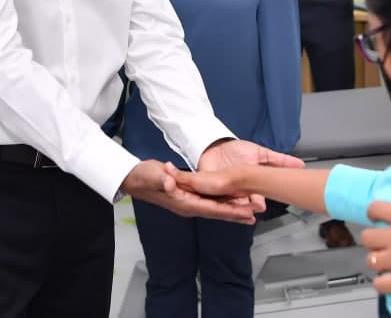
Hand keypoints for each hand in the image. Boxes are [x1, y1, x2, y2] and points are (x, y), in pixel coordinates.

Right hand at [120, 160, 256, 223]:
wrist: (134, 178)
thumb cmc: (143, 176)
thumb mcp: (152, 175)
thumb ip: (162, 179)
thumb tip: (170, 182)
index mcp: (184, 203)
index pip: (212, 208)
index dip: (230, 211)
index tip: (246, 213)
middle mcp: (189, 206)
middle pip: (217, 211)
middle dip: (236, 214)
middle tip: (256, 215)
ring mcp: (189, 202)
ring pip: (215, 207)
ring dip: (232, 210)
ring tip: (251, 211)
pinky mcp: (189, 197)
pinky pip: (210, 201)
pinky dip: (223, 202)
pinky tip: (233, 202)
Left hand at [198, 139, 304, 212]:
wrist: (216, 144)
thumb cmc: (236, 151)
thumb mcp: (260, 154)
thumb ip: (279, 160)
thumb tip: (300, 165)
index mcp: (250, 187)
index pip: (257, 200)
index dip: (258, 204)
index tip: (260, 206)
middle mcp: (238, 193)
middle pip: (243, 206)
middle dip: (246, 209)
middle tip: (249, 209)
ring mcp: (224, 192)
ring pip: (229, 206)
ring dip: (233, 209)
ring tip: (236, 209)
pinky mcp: (209, 189)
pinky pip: (213, 199)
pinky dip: (217, 202)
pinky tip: (219, 203)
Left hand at [361, 157, 390, 299]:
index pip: (374, 209)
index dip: (374, 213)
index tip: (378, 218)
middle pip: (367, 237)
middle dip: (372, 240)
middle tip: (381, 243)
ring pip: (371, 261)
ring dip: (377, 261)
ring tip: (385, 262)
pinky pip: (381, 285)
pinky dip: (381, 284)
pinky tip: (388, 281)